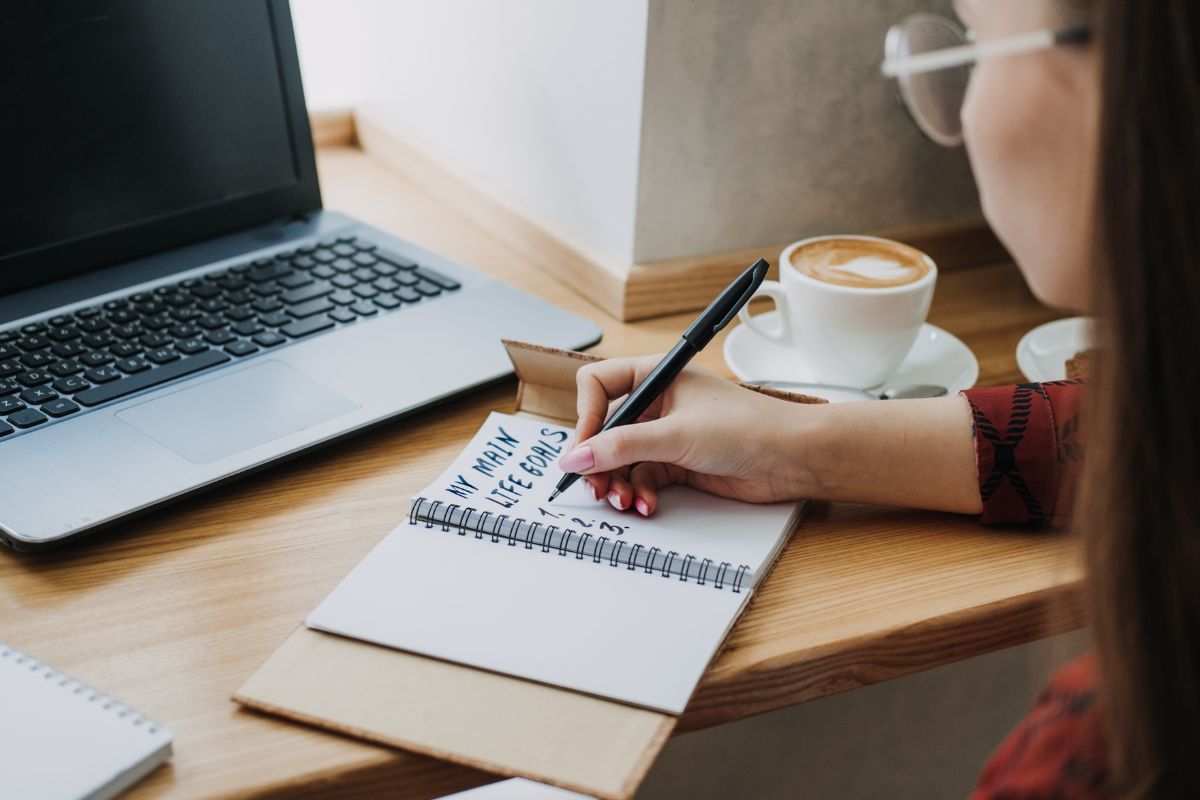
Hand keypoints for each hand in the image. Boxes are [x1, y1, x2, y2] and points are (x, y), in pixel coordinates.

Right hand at [559, 355, 817, 515]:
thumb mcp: (674, 435)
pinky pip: (642, 478)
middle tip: (595, 487)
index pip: (597, 386)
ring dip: (616, 483)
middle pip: (605, 430)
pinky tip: (647, 505)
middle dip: (598, 461)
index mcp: (655, 376)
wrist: (792, 458)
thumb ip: (620, 448)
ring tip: (622, 501)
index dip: (586, 417)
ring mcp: (666, 434)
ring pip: (621, 459)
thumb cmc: (746, 427)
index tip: (585, 448)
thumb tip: (574, 459)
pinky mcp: (678, 463)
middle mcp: (657, 403)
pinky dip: (639, 493)